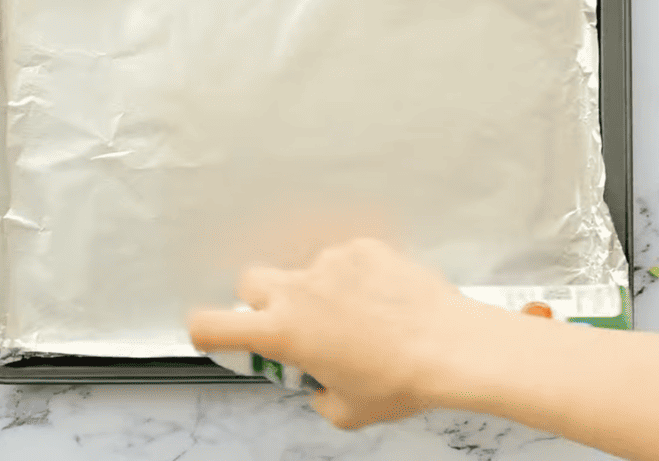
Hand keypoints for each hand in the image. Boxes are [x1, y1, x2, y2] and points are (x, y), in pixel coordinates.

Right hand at [187, 236, 488, 428]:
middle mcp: (299, 290)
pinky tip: (380, 300)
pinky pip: (345, 259)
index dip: (205, 331)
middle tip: (293, 326)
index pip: (211, 324)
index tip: (215, 335)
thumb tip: (320, 384)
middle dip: (262, 302)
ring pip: (304, 270)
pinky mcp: (363, 248)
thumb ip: (316, 394)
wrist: (453, 347)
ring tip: (358, 317)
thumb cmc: (403, 379)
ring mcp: (331, 263)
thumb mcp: (346, 411)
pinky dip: (355, 276)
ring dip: (317, 290)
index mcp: (283, 332)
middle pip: (250, 282)